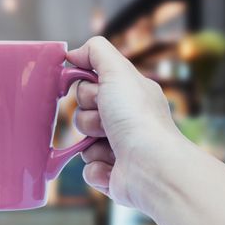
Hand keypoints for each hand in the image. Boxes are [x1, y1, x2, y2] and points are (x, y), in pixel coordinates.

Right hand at [67, 37, 180, 208]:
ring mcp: (119, 148)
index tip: (97, 93)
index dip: (86, 89)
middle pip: (82, 113)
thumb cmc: (137, 117)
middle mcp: (126, 120)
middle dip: (89, 118)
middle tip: (107, 122)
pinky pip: (88, 167)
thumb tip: (73, 53)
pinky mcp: (113, 174)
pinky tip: (113, 166)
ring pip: (82, 142)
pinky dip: (97, 168)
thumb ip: (96, 51)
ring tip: (112, 147)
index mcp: (129, 95)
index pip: (90, 86)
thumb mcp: (118, 71)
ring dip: (92, 144)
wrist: (151, 166)